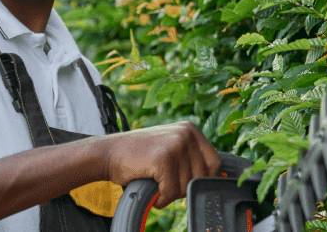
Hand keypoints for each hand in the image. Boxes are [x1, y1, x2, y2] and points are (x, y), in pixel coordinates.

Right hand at [103, 121, 220, 207]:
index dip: (201, 179)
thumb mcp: (171, 147)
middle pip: (202, 176)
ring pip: (186, 186)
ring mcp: (175, 144)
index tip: (184, 182)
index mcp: (191, 130)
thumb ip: (192, 157)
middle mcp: (186, 133)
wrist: (108, 153)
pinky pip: (170, 191)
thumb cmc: (139, 155)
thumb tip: (218, 176)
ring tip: (156, 183)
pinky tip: (151, 189)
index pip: (214, 163)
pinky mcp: (163, 158)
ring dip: (170, 194)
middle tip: (165, 184)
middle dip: (184, 188)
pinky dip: (161, 198)